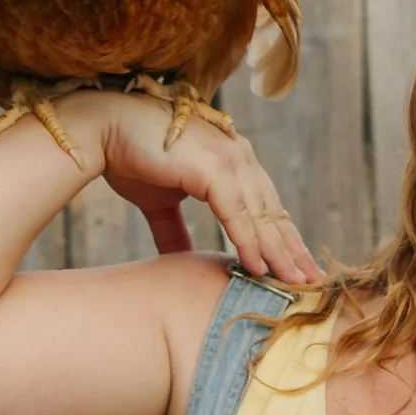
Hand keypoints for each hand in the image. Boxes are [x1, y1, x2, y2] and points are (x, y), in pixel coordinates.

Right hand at [67, 92, 325, 287]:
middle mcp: (238, 156)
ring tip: (294, 284)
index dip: (282, 239)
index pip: (265, 206)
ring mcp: (228, 159)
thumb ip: (176, 231)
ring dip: (278, 252)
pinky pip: (237, 213)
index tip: (296, 269)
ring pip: (261, 215)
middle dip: (293, 250)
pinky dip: (249, 241)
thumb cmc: (131, 157)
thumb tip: (182, 261)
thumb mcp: (161, 203)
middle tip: (312, 284)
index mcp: (232, 161)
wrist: (103, 130)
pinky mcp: (213, 168)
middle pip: (273, 212)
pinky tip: (259, 267)